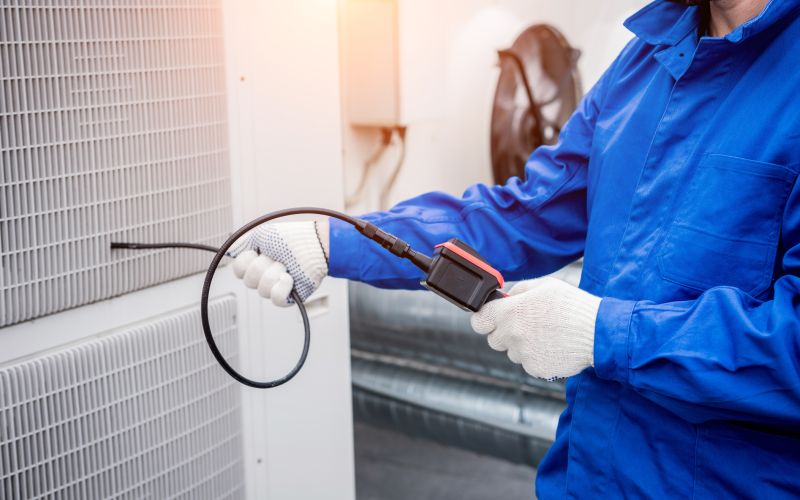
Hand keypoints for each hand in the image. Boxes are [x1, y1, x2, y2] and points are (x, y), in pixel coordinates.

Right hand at [229, 220, 328, 305]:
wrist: (315, 245)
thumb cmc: (291, 238)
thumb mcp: (261, 235)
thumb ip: (243, 245)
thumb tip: (230, 253)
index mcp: (258, 262)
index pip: (238, 270)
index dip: (246, 262)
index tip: (257, 251)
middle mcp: (265, 275)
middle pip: (249, 281)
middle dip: (263, 265)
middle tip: (277, 256)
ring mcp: (277, 287)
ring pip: (262, 290)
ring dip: (275, 273)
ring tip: (287, 265)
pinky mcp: (290, 297)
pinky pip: (276, 300)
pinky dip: (282, 287)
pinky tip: (290, 278)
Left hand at [470, 276, 600, 379]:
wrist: (598, 332)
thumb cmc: (572, 306)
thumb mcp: (545, 285)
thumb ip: (518, 290)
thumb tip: (505, 297)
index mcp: (511, 312)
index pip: (478, 321)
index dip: (484, 319)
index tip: (490, 319)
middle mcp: (513, 335)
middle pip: (494, 339)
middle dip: (505, 332)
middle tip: (527, 324)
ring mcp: (523, 354)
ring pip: (512, 352)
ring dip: (522, 345)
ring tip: (546, 334)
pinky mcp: (535, 369)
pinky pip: (528, 363)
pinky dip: (537, 357)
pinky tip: (552, 346)